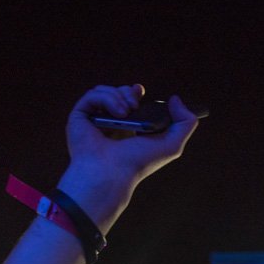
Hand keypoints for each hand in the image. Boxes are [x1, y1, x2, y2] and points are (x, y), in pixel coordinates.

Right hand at [57, 85, 200, 230]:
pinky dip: (106, 98)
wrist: (114, 172)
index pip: (128, 100)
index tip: (141, 92)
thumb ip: (185, 122)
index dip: (134, 92)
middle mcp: (108, 123)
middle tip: (134, 105)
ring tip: (126, 112)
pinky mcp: (79, 118)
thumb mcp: (172, 144)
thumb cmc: (139, 162)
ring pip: (104, 91)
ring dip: (119, 95)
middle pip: (116, 92)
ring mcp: (92, 120)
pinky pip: (91, 96)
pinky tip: (117, 113)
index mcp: (126, 128)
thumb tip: (176, 99)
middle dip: (128, 92)